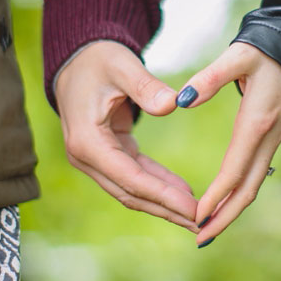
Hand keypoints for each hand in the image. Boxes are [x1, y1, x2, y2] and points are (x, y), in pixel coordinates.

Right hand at [55, 41, 197, 231]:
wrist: (77, 58)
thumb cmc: (99, 59)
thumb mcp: (122, 66)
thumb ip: (146, 87)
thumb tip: (173, 104)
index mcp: (87, 142)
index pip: (130, 179)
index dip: (163, 196)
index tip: (194, 208)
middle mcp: (86, 157)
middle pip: (131, 193)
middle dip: (167, 210)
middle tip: (204, 222)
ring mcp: (95, 159)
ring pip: (133, 190)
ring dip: (164, 203)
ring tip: (198, 215)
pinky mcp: (107, 154)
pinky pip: (135, 176)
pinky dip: (159, 185)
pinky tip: (184, 193)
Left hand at [176, 42, 280, 245]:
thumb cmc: (268, 47)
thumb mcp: (238, 55)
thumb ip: (209, 77)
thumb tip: (182, 100)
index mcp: (257, 121)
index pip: (235, 169)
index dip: (216, 196)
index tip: (196, 217)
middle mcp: (268, 136)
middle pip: (248, 188)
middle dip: (225, 216)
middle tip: (199, 239)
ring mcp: (274, 139)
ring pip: (254, 183)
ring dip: (232, 209)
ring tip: (207, 229)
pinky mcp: (273, 136)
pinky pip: (256, 172)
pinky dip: (239, 192)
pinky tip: (224, 202)